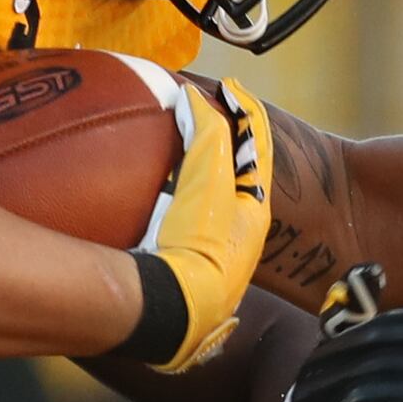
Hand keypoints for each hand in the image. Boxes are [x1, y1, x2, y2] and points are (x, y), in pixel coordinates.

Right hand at [133, 77, 271, 372]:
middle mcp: (240, 235)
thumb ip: (206, 134)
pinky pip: (180, 221)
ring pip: (209, 200)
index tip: (228, 87)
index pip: (259, 146)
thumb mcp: (208, 179)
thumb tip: (194, 99)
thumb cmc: (199, 245)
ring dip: (195, 172)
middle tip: (203, 116)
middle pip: (236, 175)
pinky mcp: (182, 271)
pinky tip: (143, 197)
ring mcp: (211, 255)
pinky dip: (170, 199)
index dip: (245, 111)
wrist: (174, 314)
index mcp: (255, 211)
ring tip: (172, 151)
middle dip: (224, 145)